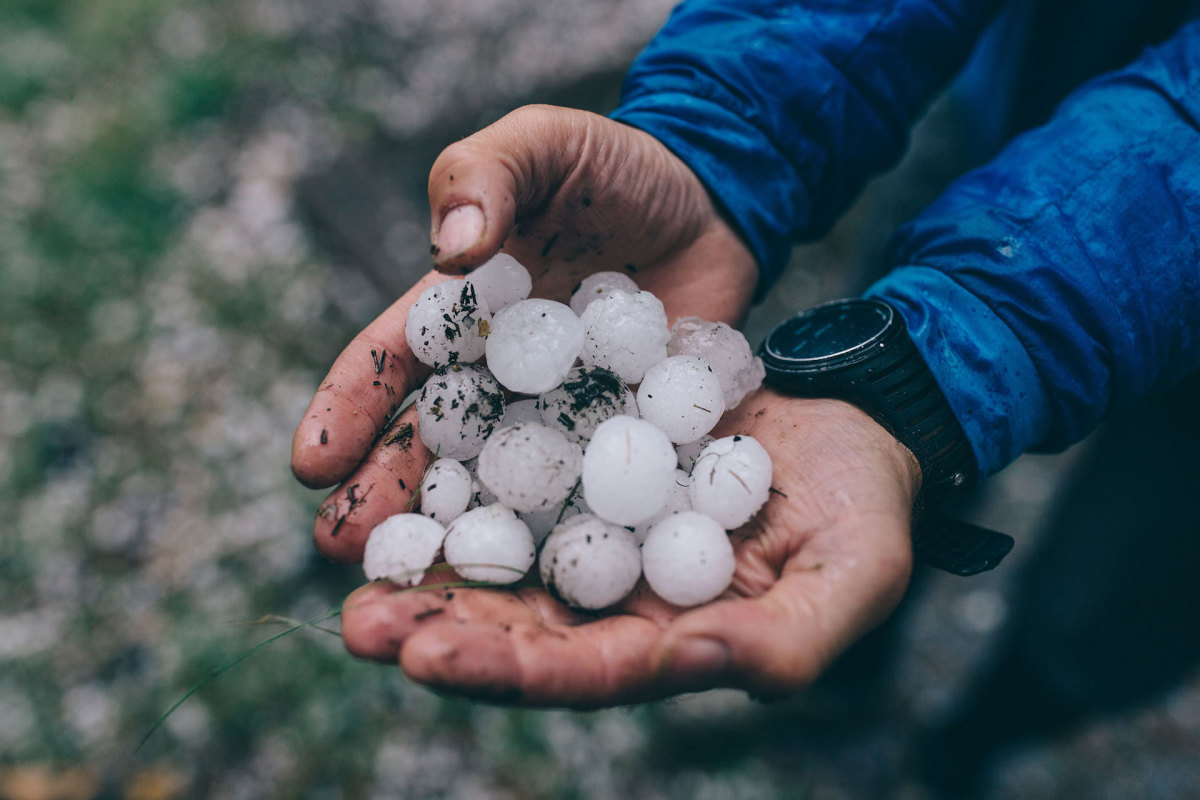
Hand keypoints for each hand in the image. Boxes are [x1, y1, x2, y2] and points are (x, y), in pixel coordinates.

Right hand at [291, 105, 756, 562]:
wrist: (713, 201)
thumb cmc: (612, 168)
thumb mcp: (541, 144)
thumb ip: (487, 176)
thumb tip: (454, 247)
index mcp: (458, 316)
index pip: (387, 365)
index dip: (346, 410)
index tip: (309, 463)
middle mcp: (498, 379)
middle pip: (429, 442)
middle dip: (383, 496)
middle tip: (344, 549)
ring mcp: (561, 416)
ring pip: (498, 483)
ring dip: (459, 532)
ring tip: (425, 578)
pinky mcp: (626, 439)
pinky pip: (592, 487)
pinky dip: (566, 528)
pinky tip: (543, 573)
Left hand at [339, 391, 919, 705]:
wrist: (856, 416)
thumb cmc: (866, 505)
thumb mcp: (854, 576)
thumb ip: (787, 640)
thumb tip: (701, 661)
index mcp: (674, 640)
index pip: (584, 670)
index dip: (510, 671)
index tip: (428, 659)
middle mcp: (620, 595)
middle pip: (519, 625)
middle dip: (438, 628)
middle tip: (359, 626)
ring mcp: (598, 525)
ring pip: (502, 554)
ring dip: (429, 560)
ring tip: (349, 559)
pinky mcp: (588, 456)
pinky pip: (516, 468)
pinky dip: (464, 473)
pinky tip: (406, 462)